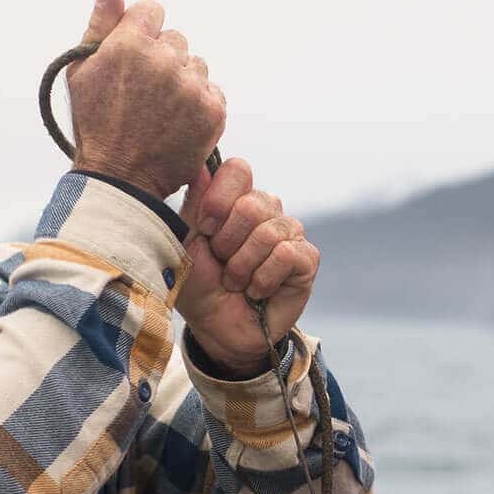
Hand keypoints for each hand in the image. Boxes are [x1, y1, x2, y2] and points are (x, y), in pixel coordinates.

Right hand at [66, 0, 224, 198]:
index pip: (153, 10)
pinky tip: (178, 122)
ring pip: (196, 65)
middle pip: (176, 39)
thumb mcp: (82, 69)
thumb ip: (100, 20)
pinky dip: (200, 104)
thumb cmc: (95, 123)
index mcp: (130, 43)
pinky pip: (213, 91)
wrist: (121, 178)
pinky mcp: (213, 111)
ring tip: (161, 111)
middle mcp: (164, 60)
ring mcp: (191, 86)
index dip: (143, 33)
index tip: (135, 59)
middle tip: (145, 93)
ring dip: (183, 81)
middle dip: (163, 59)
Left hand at [176, 157, 317, 373]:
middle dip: (228, 243)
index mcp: (237, 198)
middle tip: (222, 264)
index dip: (218, 201)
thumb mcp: (187, 242)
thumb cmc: (200, 284)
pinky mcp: (306, 259)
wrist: (217, 328)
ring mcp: (290, 232)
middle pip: (252, 204)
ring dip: (243, 267)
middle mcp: (267, 210)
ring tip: (237, 282)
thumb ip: (195, 203)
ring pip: (269, 232)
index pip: (238, 169)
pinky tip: (258, 290)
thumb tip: (201, 165)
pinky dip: (264, 278)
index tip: (205, 230)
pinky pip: (286, 254)